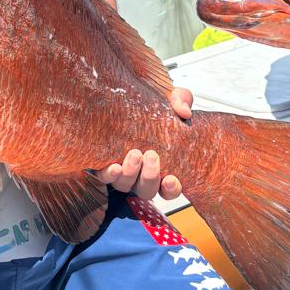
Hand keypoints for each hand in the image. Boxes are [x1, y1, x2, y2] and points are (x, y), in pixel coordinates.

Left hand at [96, 85, 192, 201]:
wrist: (125, 100)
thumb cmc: (152, 106)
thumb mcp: (171, 99)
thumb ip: (181, 101)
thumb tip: (184, 111)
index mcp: (163, 165)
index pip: (169, 189)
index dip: (171, 189)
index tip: (171, 179)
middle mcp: (141, 174)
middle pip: (147, 190)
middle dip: (150, 177)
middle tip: (152, 155)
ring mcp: (123, 171)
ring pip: (126, 186)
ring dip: (130, 174)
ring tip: (134, 154)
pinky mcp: (104, 164)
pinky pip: (104, 177)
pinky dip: (109, 174)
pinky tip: (113, 166)